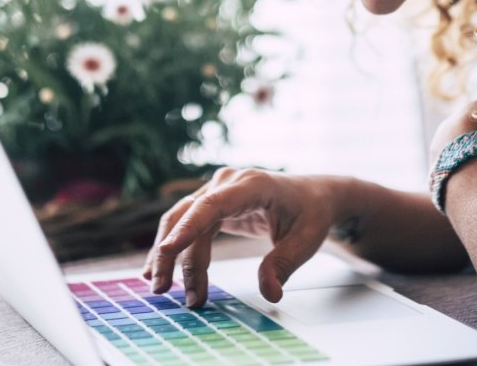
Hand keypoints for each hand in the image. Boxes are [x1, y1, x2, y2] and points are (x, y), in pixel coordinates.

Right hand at [142, 167, 341, 306]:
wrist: (314, 196)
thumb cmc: (311, 213)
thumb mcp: (306, 240)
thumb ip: (284, 264)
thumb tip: (269, 293)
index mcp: (253, 185)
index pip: (213, 205)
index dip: (188, 227)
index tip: (167, 250)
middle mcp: (229, 182)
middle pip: (188, 214)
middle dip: (171, 253)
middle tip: (163, 290)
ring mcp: (218, 190)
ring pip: (181, 220)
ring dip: (169, 254)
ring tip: (163, 288)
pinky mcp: (214, 203)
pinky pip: (188, 225)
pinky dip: (177, 248)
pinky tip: (162, 270)